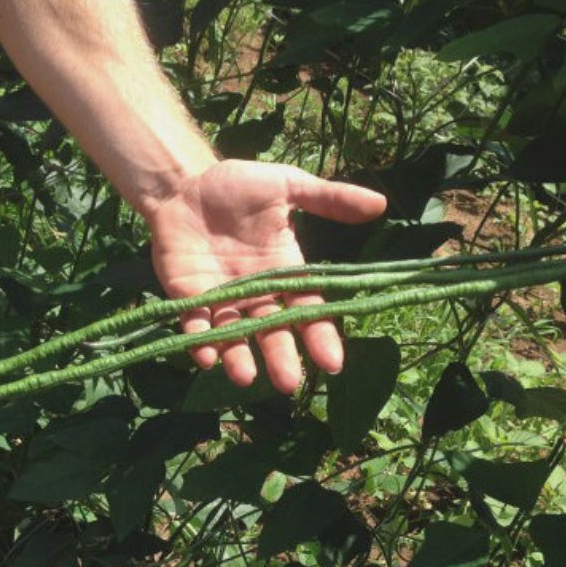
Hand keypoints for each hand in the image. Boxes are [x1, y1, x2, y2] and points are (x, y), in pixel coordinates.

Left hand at [146, 160, 386, 392]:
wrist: (185, 183)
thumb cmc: (237, 185)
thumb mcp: (287, 186)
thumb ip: (328, 199)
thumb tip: (381, 203)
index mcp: (284, 271)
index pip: (307, 310)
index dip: (320, 336)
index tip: (333, 363)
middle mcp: (255, 292)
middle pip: (272, 331)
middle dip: (280, 357)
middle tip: (288, 383)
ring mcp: (221, 298)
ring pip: (233, 335)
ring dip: (238, 358)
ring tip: (245, 378)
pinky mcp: (187, 297)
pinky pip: (194, 324)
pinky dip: (199, 341)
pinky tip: (206, 356)